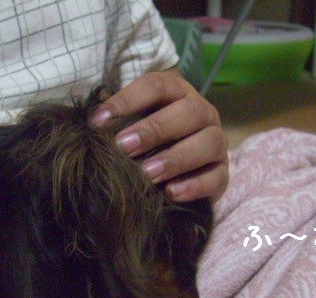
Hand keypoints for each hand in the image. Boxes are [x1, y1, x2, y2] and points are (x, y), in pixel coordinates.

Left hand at [90, 70, 228, 201]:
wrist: (178, 172)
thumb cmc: (147, 142)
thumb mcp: (132, 125)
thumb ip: (117, 121)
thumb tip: (92, 124)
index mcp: (178, 93)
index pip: (157, 86)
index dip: (127, 100)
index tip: (98, 121)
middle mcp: (202, 113)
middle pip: (189, 112)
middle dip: (155, 129)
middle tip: (124, 147)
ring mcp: (216, 143)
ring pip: (208, 143)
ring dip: (176, 158)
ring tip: (147, 174)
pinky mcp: (222, 173)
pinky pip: (217, 177)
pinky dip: (195, 185)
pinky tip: (171, 193)